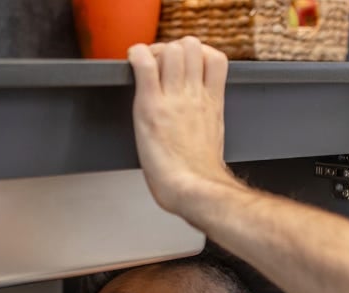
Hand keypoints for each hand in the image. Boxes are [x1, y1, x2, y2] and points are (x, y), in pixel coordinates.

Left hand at [127, 37, 235, 216]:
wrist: (194, 189)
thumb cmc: (199, 177)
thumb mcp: (212, 140)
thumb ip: (206, 122)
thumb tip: (197, 125)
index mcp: (211, 104)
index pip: (216, 58)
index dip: (199, 54)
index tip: (185, 64)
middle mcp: (194, 96)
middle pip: (192, 47)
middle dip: (174, 49)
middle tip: (160, 65)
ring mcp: (173, 99)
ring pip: (171, 50)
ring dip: (156, 52)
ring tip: (147, 67)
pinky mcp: (151, 106)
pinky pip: (144, 65)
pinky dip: (136, 55)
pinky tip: (132, 62)